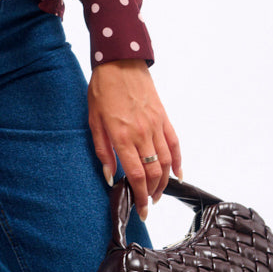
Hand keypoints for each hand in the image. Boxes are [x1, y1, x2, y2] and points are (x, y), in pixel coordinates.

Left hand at [87, 60, 181, 221]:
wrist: (120, 62)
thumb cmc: (103, 89)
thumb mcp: (94, 120)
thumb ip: (102, 150)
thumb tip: (108, 175)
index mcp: (122, 135)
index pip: (136, 175)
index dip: (140, 195)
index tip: (140, 209)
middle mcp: (142, 133)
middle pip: (154, 172)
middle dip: (152, 194)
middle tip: (148, 205)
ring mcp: (156, 125)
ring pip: (167, 162)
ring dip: (164, 182)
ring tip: (158, 193)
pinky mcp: (164, 118)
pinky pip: (175, 144)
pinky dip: (178, 161)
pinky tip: (178, 174)